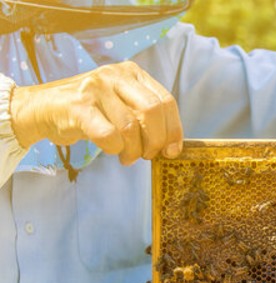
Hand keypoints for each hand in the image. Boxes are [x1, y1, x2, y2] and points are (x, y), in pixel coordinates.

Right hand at [10, 61, 182, 165]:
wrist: (41, 108)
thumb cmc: (89, 112)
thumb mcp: (121, 105)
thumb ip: (145, 116)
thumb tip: (173, 145)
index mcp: (131, 73)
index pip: (166, 101)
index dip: (174, 130)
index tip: (173, 151)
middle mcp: (115, 75)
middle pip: (153, 112)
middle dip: (156, 141)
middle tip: (147, 155)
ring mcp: (95, 88)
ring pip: (130, 127)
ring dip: (132, 150)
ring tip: (126, 156)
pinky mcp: (78, 105)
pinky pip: (109, 135)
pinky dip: (113, 148)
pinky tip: (110, 149)